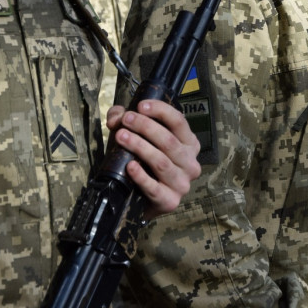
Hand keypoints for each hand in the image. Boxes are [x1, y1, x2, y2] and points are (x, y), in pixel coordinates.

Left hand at [105, 98, 200, 217]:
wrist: (144, 201)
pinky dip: (141, 176)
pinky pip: (154, 187)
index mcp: (189, 144)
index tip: (141, 106)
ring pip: (161, 161)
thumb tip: (116, 117)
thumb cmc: (145, 165)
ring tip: (121, 136)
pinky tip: (129, 166)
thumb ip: (127, 122)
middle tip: (125, 120)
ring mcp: (182, 184)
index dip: (161, 111)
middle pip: (169, 140)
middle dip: (145, 127)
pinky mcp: (170, 201)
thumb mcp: (141, 139)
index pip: (179, 122)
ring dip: (140, 146)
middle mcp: (190, 163)